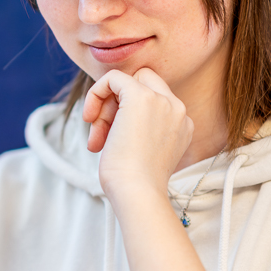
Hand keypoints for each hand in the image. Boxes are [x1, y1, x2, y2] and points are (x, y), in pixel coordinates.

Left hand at [80, 69, 194, 199]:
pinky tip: (89, 118)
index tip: (111, 137)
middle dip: (116, 105)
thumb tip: (113, 120)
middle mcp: (177, 109)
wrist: (137, 192)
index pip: (153, 99)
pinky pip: (113, 77)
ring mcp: (162, 101)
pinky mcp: (141, 96)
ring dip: (103, 110)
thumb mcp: (142, 151)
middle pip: (142, 84)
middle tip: (102, 134)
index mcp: (182, 124)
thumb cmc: (133, 183)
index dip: (125, 112)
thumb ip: (138, 130)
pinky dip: (96, 93)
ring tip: (96, 140)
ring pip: (125, 82)